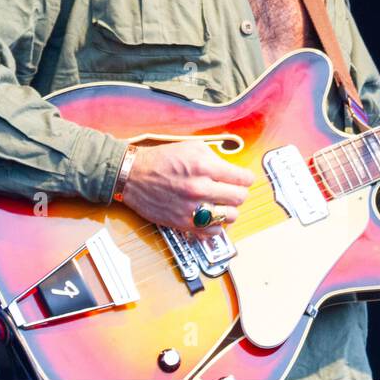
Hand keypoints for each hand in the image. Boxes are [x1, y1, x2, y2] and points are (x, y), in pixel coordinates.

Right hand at [118, 140, 255, 236]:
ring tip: (222, 204)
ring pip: (230, 217)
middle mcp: (200, 188)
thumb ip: (215, 158)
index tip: (245, 180)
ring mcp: (192, 208)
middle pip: (240, 198)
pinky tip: (211, 216)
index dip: (247, 178)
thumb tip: (233, 169)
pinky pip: (213, 232)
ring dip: (229, 210)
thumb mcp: (192, 147)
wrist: (132, 176)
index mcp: (204, 167)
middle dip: (239, 193)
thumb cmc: (161, 160)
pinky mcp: (183, 223)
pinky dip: (216, 226)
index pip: (243, 178)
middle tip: (232, 190)